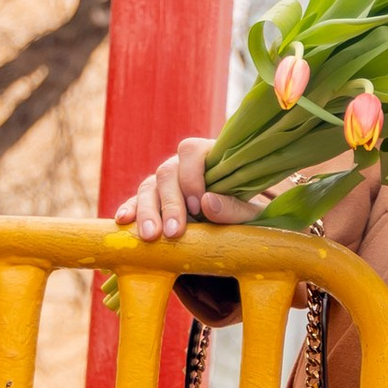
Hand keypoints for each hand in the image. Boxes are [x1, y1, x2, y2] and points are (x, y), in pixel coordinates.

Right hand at [117, 139, 263, 245]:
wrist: (258, 218)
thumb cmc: (263, 207)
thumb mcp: (260, 209)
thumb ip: (237, 206)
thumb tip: (207, 203)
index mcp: (213, 155)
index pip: (192, 151)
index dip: (191, 176)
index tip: (198, 205)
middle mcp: (186, 165)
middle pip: (167, 172)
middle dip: (169, 203)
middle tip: (174, 232)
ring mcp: (169, 182)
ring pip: (149, 187)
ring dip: (148, 211)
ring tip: (150, 237)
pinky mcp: (158, 201)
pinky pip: (139, 200)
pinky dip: (131, 209)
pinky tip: (124, 222)